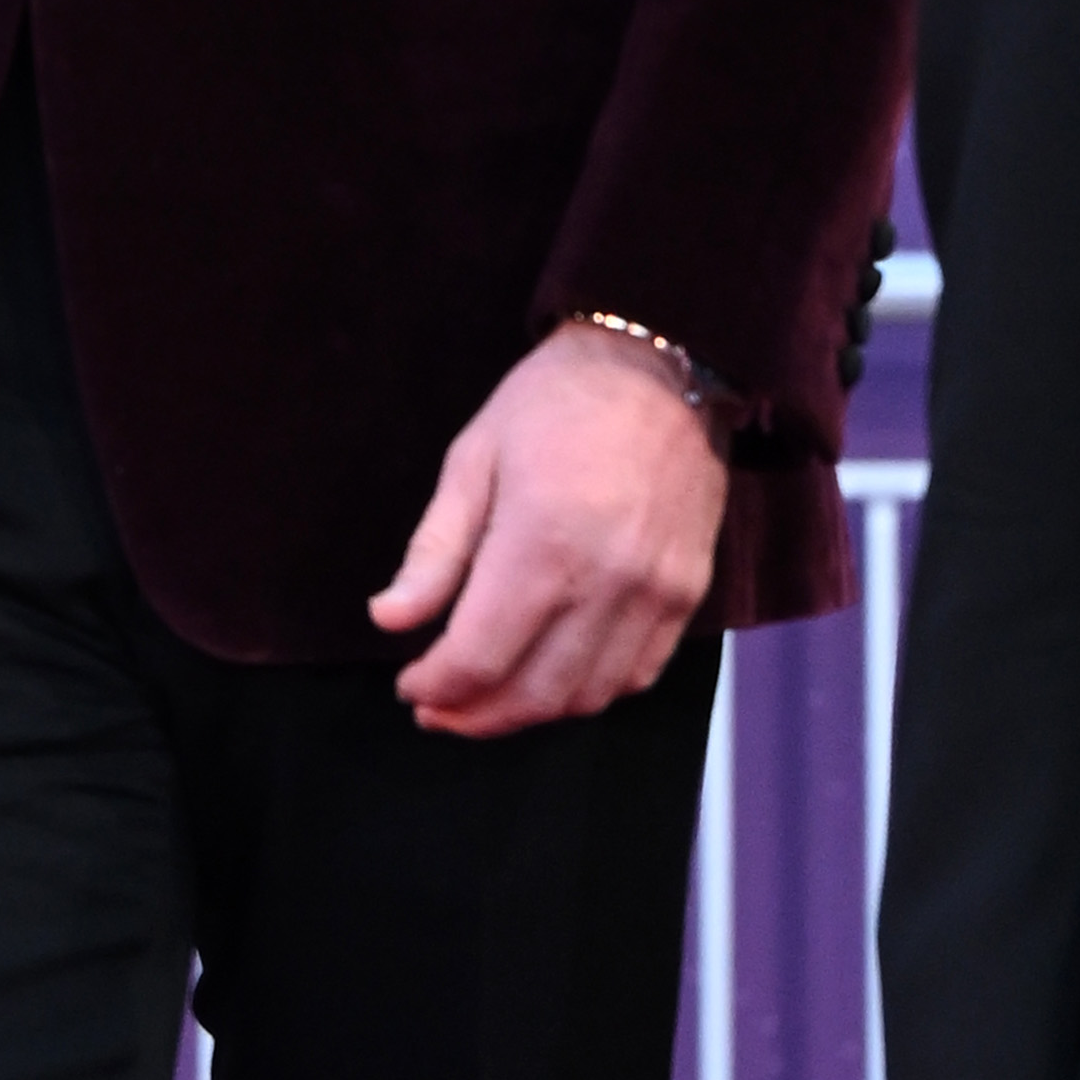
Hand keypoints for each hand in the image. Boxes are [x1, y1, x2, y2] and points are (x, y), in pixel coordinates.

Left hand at [369, 319, 727, 736]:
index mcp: (542, 544)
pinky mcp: (689, 594)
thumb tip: (389, 621)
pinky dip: (589, 693)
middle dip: (474, 715)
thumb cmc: (553, 403)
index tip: (408, 685)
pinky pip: (638, 674)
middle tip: (435, 709)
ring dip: (528, 713)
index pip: (480, 657)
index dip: (436, 687)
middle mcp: (607, 581)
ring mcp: (656, 594)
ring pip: (587, 696)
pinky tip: (550, 678)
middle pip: (534, 693)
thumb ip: (434, 551)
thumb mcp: (472, 460)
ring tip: (485, 700)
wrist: (664, 364)